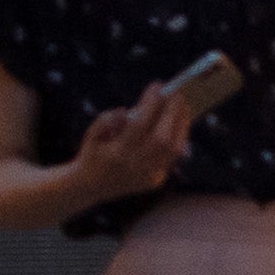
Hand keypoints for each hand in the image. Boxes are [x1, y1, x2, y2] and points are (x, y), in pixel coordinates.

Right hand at [66, 84, 195, 202]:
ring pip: (173, 150)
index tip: (157, 86)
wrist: (92, 188)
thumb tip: (125, 111)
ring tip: (183, 106)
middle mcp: (134, 166)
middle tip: (176, 93)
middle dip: (172, 113)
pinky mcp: (155, 181)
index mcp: (116, 153)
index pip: (139, 125)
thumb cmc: (93, 155)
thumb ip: (105, 120)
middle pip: (161, 138)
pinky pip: (173, 158)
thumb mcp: (91, 135)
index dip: (150, 104)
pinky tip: (179, 123)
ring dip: (181, 125)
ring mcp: (147, 175)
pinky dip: (179, 138)